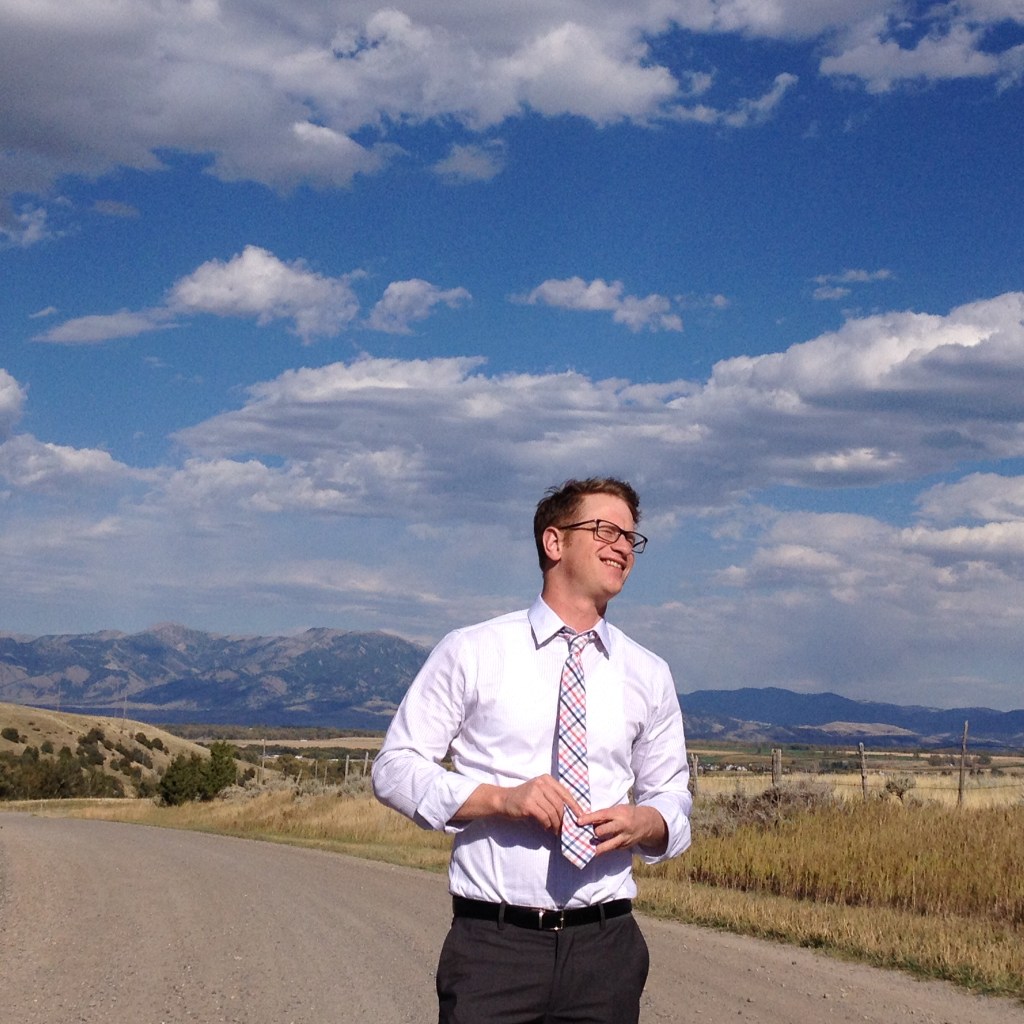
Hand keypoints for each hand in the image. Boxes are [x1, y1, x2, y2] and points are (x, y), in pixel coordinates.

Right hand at [452, 776, 580, 833]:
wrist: (503, 800)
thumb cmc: (524, 799)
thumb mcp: (540, 793)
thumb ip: (554, 799)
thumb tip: (571, 814)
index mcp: (547, 779)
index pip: (566, 793)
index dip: (575, 806)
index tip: (581, 817)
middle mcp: (541, 783)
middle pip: (560, 804)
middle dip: (564, 819)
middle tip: (565, 829)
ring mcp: (534, 792)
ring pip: (553, 812)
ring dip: (556, 824)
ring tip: (555, 830)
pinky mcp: (528, 803)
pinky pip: (543, 817)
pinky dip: (546, 824)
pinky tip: (545, 827)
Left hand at [578, 804, 667, 855]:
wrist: (646, 823)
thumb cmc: (627, 813)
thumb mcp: (617, 809)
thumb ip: (605, 815)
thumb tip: (588, 819)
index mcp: (618, 813)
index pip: (601, 815)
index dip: (589, 819)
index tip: (578, 821)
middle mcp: (621, 826)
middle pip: (603, 831)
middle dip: (594, 832)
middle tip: (586, 833)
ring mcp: (623, 838)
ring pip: (607, 845)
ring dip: (597, 846)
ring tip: (589, 847)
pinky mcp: (624, 847)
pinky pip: (611, 849)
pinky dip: (604, 849)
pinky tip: (597, 848)